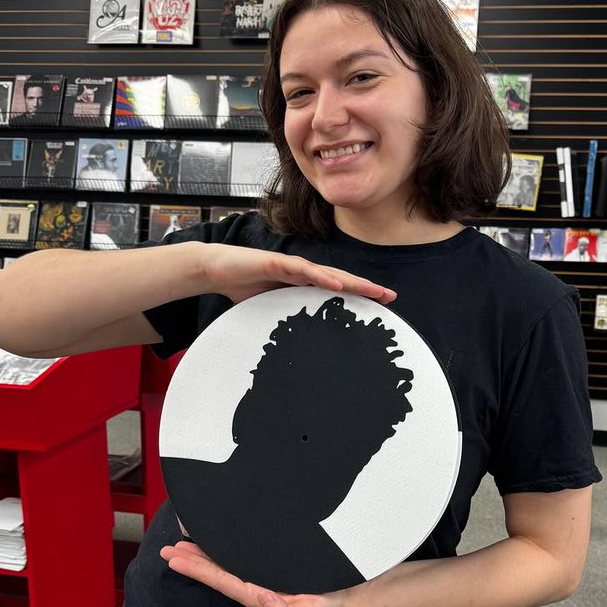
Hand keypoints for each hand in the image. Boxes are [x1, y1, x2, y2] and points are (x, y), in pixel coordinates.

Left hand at [161, 541, 347, 606]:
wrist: (346, 595)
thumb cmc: (327, 604)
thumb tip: (261, 603)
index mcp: (260, 596)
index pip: (223, 581)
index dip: (199, 570)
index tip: (177, 559)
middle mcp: (256, 586)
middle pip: (218, 572)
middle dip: (192, 561)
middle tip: (168, 550)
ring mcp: (262, 575)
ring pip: (226, 563)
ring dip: (203, 554)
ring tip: (181, 544)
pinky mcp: (269, 564)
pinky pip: (240, 556)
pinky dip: (224, 547)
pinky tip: (215, 540)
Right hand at [203, 245, 396, 304]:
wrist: (216, 268)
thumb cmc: (243, 287)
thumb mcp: (271, 308)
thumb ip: (287, 319)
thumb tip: (298, 344)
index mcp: (303, 283)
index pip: (337, 289)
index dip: (359, 295)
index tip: (381, 305)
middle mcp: (303, 272)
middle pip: (341, 279)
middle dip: (366, 287)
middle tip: (390, 297)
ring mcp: (292, 266)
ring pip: (328, 273)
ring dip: (351, 282)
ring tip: (373, 290)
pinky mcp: (276, 262)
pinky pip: (303, 270)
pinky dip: (321, 276)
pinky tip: (337, 284)